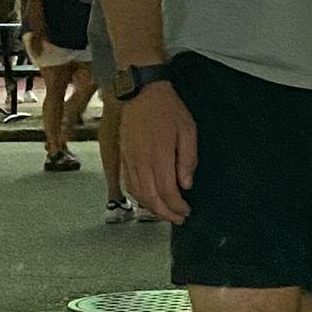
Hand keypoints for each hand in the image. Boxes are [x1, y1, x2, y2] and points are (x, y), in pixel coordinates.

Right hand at [121, 82, 197, 224]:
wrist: (142, 92)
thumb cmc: (168, 109)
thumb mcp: (188, 128)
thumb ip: (188, 158)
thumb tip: (186, 184)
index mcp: (159, 155)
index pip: (167, 191)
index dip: (176, 206)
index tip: (186, 211)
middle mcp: (141, 162)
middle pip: (151, 198)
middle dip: (165, 213)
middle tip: (178, 219)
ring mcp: (130, 161)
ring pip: (138, 195)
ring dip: (152, 209)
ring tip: (166, 213)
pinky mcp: (123, 158)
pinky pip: (129, 185)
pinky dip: (139, 197)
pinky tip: (149, 200)